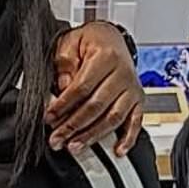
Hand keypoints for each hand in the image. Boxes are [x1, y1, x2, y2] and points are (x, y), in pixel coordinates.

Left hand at [44, 22, 143, 156]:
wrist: (110, 37)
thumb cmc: (88, 41)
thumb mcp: (69, 43)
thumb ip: (65, 64)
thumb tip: (63, 88)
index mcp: (105, 57)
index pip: (82, 87)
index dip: (64, 105)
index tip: (49, 117)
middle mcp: (123, 74)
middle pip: (97, 106)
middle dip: (74, 126)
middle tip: (57, 138)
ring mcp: (132, 89)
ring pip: (113, 118)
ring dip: (93, 135)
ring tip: (75, 146)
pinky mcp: (139, 100)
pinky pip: (135, 122)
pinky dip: (128, 138)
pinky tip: (117, 150)